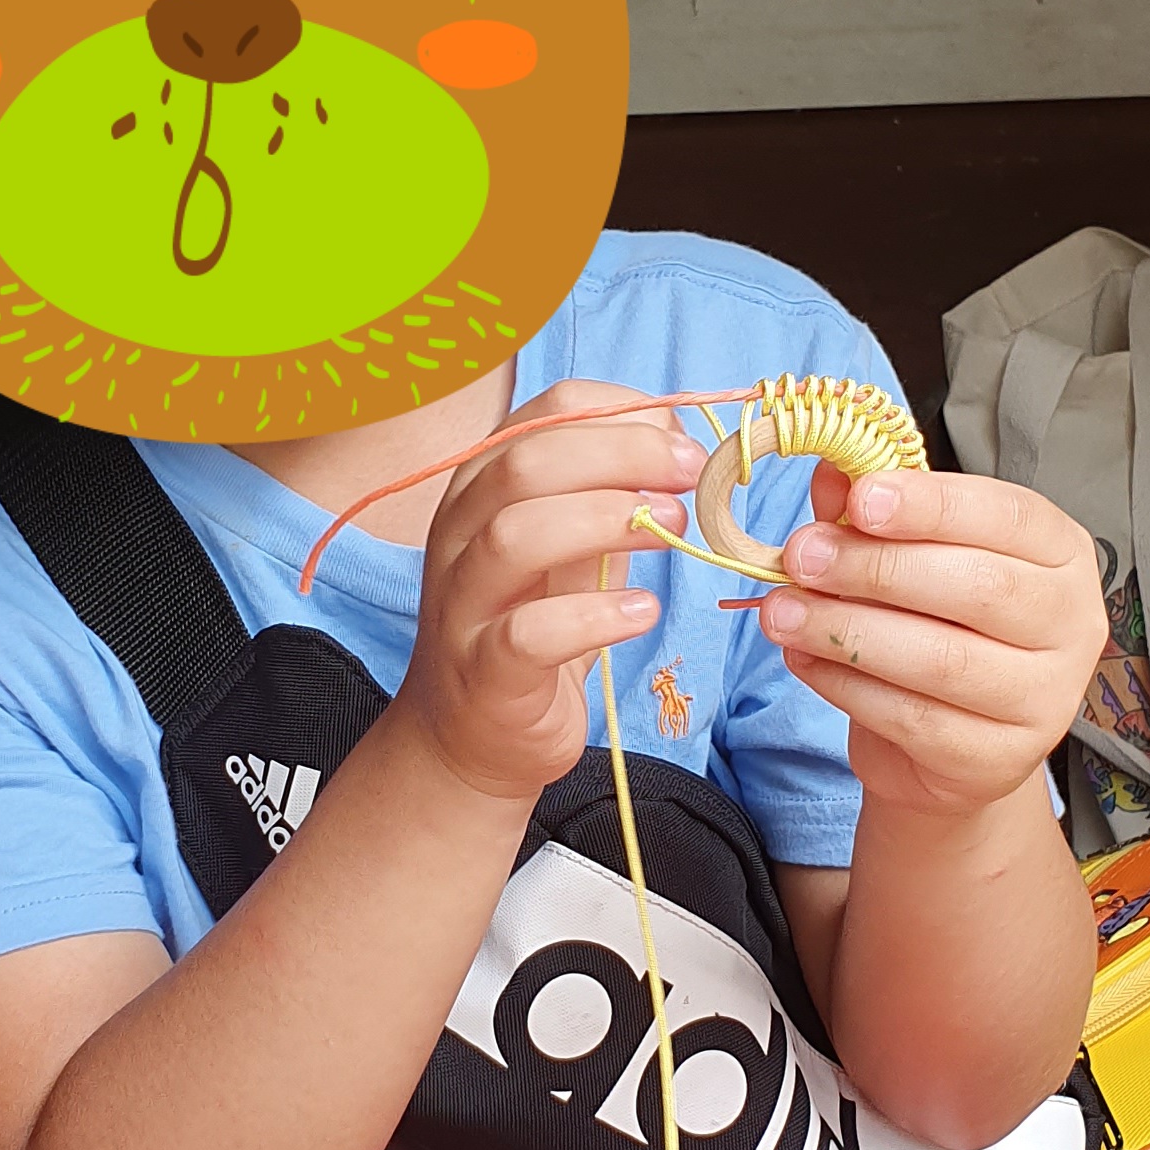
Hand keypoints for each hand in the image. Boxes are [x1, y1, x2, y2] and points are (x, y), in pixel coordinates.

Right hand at [397, 381, 702, 805]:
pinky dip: (594, 616)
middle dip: (623, 456)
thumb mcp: (568, 547)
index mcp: (482, 486)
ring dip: (606, 522)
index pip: (545, 414)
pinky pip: (529, 633)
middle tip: (690, 476)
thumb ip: (607, 494)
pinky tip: (642, 613)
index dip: (622, 413)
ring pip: (516, 535)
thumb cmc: (529, 626)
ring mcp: (463, 603)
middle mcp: (459, 533)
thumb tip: (674, 437)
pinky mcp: (482, 672)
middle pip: (527, 463)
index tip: (682, 439)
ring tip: (675, 534)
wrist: (469, 737)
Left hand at [759, 463, 1106, 819]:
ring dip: (847, 630)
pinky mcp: (999, 759)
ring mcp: (1044, 699)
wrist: (951, 746)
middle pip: (978, 588)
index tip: (861, 500)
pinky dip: (846, 685)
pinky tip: (804, 658)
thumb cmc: (940, 628)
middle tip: (800, 556)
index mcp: (1061, 553)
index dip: (932, 506)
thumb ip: (877, 512)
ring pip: (942, 659)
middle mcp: (1070, 624)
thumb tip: (833, 470)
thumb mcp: (913, 558)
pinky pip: (913, 718)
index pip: (1008, 516)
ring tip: (781, 611)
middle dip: (877, 569)